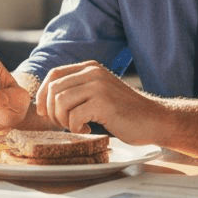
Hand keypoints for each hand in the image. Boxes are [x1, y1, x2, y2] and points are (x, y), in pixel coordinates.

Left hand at [37, 61, 163, 143]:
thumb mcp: (99, 93)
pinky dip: (76, 127)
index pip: (53, 74)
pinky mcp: (103, 102)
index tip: (44, 112)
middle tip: (65, 124)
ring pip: (60, 102)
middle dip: (52, 111)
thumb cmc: (125, 112)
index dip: (43, 94)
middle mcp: (93, 72)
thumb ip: (78, 91)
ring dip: (63, 120)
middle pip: (53, 89)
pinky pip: (73, 116)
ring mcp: (98, 86)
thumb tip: (44, 102)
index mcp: (90, 68)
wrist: (154, 119)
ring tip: (78, 126)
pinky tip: (87, 129)